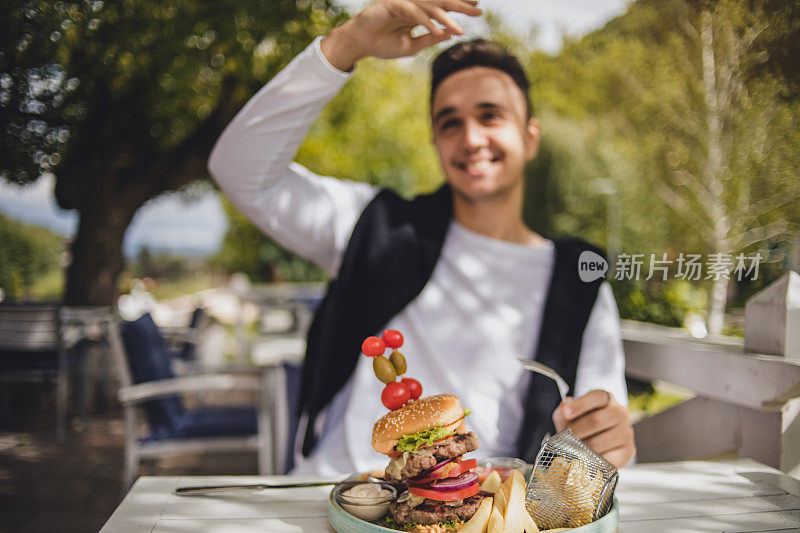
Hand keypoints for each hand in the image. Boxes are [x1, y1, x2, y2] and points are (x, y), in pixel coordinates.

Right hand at [321, 0, 481, 70]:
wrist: (361, 45)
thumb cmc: (383, 45)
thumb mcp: (411, 46)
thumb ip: (430, 38)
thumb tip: (450, 34)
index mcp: (419, 13)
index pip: (443, 8)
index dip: (460, 8)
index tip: (478, 10)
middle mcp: (413, 5)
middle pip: (440, 3)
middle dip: (459, 6)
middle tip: (478, 9)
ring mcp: (403, 3)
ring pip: (429, 7)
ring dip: (445, 18)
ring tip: (459, 29)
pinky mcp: (392, 4)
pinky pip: (414, 12)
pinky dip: (426, 22)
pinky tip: (438, 30)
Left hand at [552, 389, 635, 467]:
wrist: (597, 445)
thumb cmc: (580, 426)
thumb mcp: (568, 416)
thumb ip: (563, 412)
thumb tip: (564, 408)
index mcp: (606, 398)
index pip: (597, 397)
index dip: (580, 405)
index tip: (567, 413)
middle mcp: (620, 412)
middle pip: (596, 421)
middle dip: (576, 431)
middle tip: (565, 438)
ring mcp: (626, 432)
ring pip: (599, 442)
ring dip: (581, 449)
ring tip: (574, 450)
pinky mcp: (628, 451)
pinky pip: (607, 459)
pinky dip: (593, 461)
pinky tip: (587, 459)